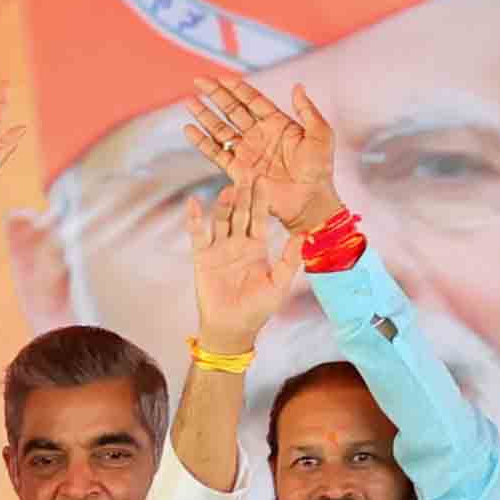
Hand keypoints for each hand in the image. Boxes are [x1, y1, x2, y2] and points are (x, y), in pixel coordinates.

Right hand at [181, 77, 340, 233]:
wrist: (310, 200)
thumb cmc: (319, 169)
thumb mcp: (321, 136)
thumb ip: (308, 111)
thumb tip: (297, 86)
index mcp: (278, 125)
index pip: (253, 101)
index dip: (238, 89)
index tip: (222, 77)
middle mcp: (259, 136)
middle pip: (233, 110)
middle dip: (216, 95)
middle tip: (199, 81)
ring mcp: (247, 152)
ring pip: (220, 129)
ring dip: (204, 115)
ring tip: (189, 101)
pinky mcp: (238, 170)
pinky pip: (215, 153)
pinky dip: (201, 142)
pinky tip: (189, 128)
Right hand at [187, 172, 301, 350]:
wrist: (234, 326)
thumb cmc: (259, 307)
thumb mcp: (279, 283)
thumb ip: (290, 259)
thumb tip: (305, 236)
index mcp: (256, 247)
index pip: (258, 218)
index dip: (261, 200)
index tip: (264, 180)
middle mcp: (237, 243)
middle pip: (239, 214)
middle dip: (243, 195)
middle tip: (246, 172)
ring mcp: (219, 248)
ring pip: (220, 220)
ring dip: (223, 205)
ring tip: (228, 189)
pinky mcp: (202, 256)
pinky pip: (197, 235)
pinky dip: (195, 219)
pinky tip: (194, 203)